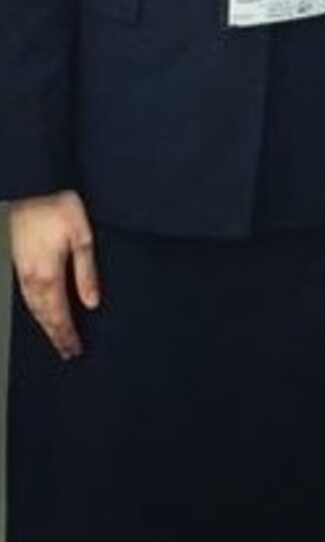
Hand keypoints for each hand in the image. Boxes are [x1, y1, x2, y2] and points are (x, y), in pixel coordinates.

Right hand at [9, 191, 98, 358]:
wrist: (28, 188)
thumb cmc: (57, 209)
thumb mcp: (81, 236)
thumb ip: (86, 271)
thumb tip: (92, 302)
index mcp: (48, 274)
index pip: (58, 314)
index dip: (66, 333)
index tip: (74, 350)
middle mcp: (30, 279)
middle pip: (43, 316)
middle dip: (55, 335)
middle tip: (67, 353)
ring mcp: (19, 272)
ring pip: (31, 308)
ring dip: (44, 325)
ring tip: (57, 339)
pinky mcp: (15, 264)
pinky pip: (25, 297)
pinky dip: (35, 310)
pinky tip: (41, 313)